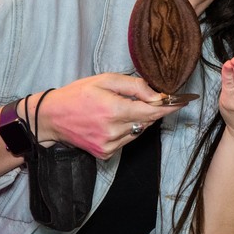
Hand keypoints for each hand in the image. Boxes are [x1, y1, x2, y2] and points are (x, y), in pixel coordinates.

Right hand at [34, 73, 183, 159]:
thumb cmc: (76, 95)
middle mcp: (113, 131)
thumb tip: (157, 94)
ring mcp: (109, 145)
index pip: (152, 111)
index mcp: (114, 110)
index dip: (169, 106)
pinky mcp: (105, 153)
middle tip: (145, 98)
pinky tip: (111, 122)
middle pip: (147, 120)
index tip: (183, 101)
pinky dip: (127, 130)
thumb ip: (134, 86)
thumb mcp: (104, 80)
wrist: (50, 118)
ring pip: (138, 131)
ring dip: (138, 120)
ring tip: (119, 109)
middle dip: (150, 109)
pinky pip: (127, 140)